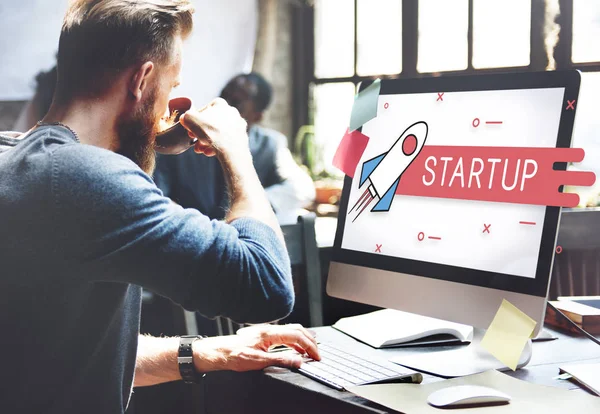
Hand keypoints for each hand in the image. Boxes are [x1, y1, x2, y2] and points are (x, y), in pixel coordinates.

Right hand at [179, 98, 248, 157]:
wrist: (231, 149)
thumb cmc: (211, 132)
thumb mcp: (190, 120)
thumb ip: (186, 116)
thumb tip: (185, 118)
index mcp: (220, 104)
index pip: (204, 110)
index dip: (194, 120)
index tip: (190, 128)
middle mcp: (232, 112)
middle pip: (211, 123)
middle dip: (200, 133)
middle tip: (194, 140)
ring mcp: (238, 125)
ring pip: (218, 133)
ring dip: (207, 142)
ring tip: (200, 149)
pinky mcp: (242, 138)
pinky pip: (226, 141)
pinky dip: (217, 147)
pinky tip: (209, 153)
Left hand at [193, 324, 319, 372]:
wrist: (219, 352)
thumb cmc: (234, 355)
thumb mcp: (258, 362)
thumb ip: (280, 360)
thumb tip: (298, 361)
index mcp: (270, 333)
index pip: (297, 336)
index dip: (309, 346)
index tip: (316, 356)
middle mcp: (269, 329)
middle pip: (297, 330)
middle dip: (310, 341)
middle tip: (317, 353)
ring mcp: (267, 331)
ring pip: (291, 330)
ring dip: (303, 339)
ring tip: (311, 350)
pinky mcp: (264, 335)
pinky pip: (285, 334)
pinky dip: (295, 340)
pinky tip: (296, 348)